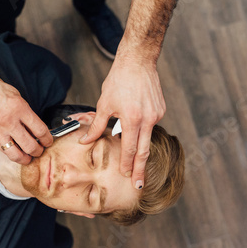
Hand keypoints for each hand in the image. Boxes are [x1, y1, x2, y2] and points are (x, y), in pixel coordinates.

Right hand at [0, 67, 52, 164]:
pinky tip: (15, 151)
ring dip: (25, 158)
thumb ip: (26, 113)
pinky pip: (3, 150)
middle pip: (30, 146)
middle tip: (40, 150)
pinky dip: (11, 153)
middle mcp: (9, 122)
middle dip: (39, 151)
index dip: (48, 139)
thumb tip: (35, 128)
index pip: (40, 130)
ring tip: (28, 157)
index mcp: (19, 109)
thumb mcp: (16, 96)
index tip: (48, 141)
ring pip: (16, 154)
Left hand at [80, 60, 165, 188]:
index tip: (127, 177)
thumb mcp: (104, 104)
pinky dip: (142, 133)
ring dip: (141, 152)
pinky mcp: (160, 110)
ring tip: (136, 166)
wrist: (138, 61)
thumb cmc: (119, 80)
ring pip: (147, 139)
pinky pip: (150, 126)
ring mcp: (157, 114)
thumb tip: (85, 142)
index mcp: (132, 119)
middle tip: (139, 185)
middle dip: (141, 170)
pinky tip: (136, 132)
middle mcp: (148, 119)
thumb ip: (96, 126)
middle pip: (144, 151)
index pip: (130, 149)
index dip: (128, 165)